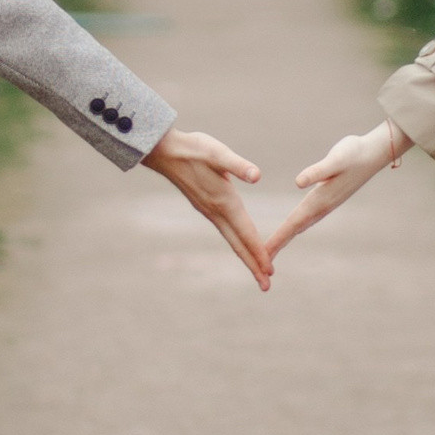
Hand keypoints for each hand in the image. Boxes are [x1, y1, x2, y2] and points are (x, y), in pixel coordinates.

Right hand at [143, 125, 273, 289]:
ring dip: (246, 256)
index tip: (269, 271)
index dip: (258, 252)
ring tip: (258, 272)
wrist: (165, 151)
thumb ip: (238, 165)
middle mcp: (216, 212)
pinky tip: (241, 244)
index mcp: (224, 202)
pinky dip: (237, 243)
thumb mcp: (218, 153)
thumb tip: (256, 176)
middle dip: (253, 265)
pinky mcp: (205, 207)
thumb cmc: (194, 148)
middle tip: (267, 286)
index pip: (245, 233)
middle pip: (238, 244)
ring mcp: (209, 211)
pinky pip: (226, 231)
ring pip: (231, 239)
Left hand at [267, 123, 398, 259]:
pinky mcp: (328, 198)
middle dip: (278, 245)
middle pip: (294, 229)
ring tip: (272, 249)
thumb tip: (298, 182)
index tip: (264, 254)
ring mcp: (327, 204)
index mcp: (320, 200)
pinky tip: (292, 228)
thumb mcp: (336, 159)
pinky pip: (306, 218)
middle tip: (261, 262)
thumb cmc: (354, 153)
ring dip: (286, 238)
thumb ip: (317, 171)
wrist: (375, 153)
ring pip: (301, 225)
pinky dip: (295, 227)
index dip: (278, 238)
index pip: (293, 223)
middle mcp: (322, 206)